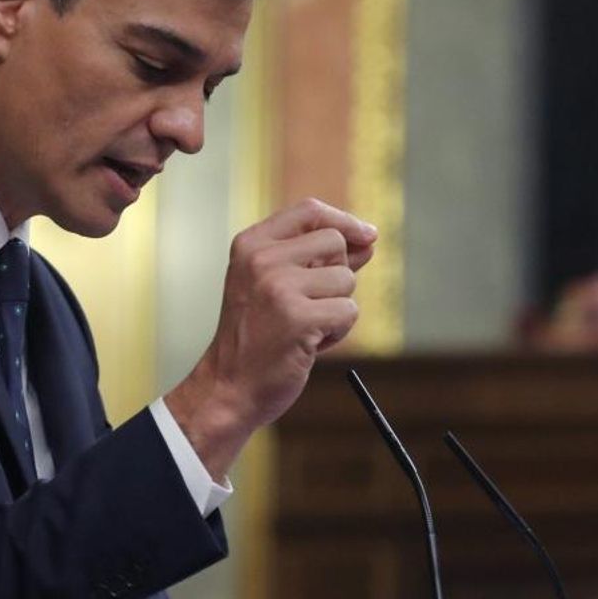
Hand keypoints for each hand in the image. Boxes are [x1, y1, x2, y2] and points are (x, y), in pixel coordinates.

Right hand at [166, 198, 377, 478]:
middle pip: (335, 243)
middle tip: (312, 305)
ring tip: (305, 327)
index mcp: (251, 244)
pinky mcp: (298, 318)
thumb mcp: (274, 285)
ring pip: (346, 280)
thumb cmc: (256, 336)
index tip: (368, 236)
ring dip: (337, 307)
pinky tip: (309, 344)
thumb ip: (317, 259)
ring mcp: (279, 287)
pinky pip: (349, 312)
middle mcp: (262, 259)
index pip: (310, 211)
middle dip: (337, 275)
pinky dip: (338, 331)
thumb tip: (368, 239)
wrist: (228, 387)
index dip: (345, 221)